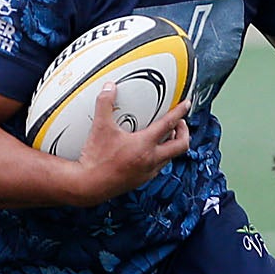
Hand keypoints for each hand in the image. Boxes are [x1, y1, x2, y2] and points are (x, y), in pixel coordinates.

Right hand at [73, 86, 191, 202]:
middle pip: (181, 145)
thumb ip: (105, 104)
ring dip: (172, 144)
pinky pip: (159, 166)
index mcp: (144, 145)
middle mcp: (151, 160)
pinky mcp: (141, 180)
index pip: (168, 124)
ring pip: (170, 157)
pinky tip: (149, 152)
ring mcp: (148, 172)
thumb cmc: (95, 159)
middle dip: (184, 131)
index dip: (180, 112)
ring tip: (165, 135)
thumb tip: (109, 88)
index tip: (186, 105)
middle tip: (179, 123)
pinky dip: (160, 156)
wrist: (88, 185)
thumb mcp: (100, 127)